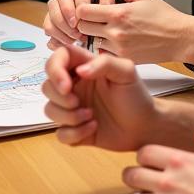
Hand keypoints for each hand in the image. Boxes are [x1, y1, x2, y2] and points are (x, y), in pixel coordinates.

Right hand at [42, 44, 157, 150]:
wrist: (146, 126)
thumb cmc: (136, 96)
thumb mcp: (126, 72)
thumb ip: (103, 63)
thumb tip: (79, 71)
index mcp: (82, 68)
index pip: (56, 60)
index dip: (54, 71)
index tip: (66, 86)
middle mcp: (73, 87)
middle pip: (47, 87)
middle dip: (60, 98)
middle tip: (79, 103)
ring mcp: (72, 109)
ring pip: (49, 110)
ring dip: (68, 117)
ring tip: (91, 117)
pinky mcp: (74, 130)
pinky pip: (60, 134)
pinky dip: (74, 133)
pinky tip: (93, 129)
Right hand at [44, 0, 114, 47]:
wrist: (98, 22)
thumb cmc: (103, 11)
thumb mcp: (109, 5)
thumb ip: (107, 3)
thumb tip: (104, 4)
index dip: (80, 3)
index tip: (84, 16)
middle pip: (57, 0)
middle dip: (65, 17)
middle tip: (75, 29)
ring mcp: (55, 4)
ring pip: (51, 15)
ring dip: (62, 29)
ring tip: (75, 38)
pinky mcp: (50, 18)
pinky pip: (48, 27)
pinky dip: (57, 37)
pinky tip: (69, 42)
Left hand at [66, 0, 193, 62]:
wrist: (180, 39)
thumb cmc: (163, 15)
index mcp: (118, 13)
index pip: (82, 12)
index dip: (82, 8)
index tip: (89, 6)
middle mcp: (116, 32)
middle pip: (82, 28)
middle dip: (84, 22)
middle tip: (93, 18)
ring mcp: (119, 48)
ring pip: (91, 42)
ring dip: (93, 35)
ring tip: (104, 29)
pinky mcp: (124, 59)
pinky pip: (103, 53)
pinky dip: (103, 47)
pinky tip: (113, 40)